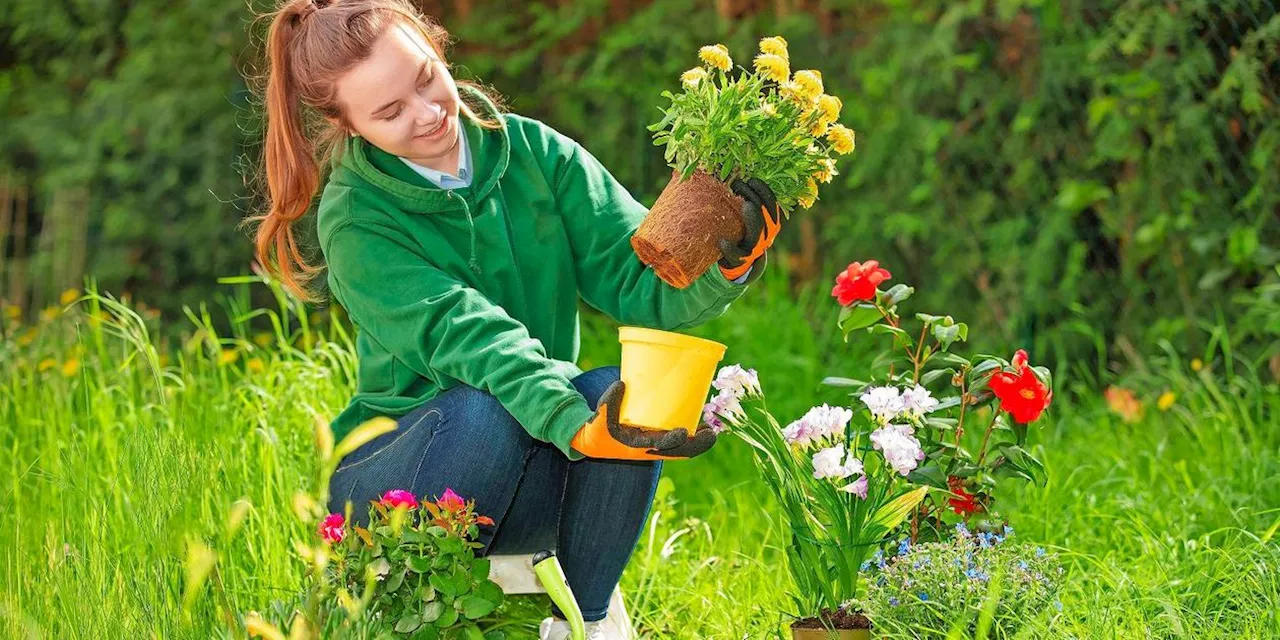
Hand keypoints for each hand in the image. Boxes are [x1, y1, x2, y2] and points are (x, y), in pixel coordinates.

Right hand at [570, 380, 717, 460]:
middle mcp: (651, 449)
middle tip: (711, 434)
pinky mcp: (659, 436)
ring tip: (711, 428)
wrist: (596, 442)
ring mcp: (657, 444)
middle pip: (678, 451)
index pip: (658, 446)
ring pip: (683, 447)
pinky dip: (692, 432)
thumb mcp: (598, 419)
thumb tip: (622, 383)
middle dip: (696, 445)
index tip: (683, 432)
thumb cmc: (599, 430)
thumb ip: (608, 402)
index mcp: (637, 447)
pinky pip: (680, 438)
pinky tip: (702, 419)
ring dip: (698, 440)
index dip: (672, 441)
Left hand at [718, 176, 780, 280]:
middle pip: (764, 213)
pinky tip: (722, 241)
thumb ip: (741, 198)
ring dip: (752, 218)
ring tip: (745, 206)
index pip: (770, 202)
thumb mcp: (744, 215)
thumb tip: (725, 171)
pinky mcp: (742, 258)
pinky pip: (738, 253)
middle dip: (753, 196)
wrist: (739, 262)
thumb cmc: (738, 230)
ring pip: (757, 232)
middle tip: (737, 184)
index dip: (763, 189)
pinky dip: (730, 248)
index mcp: (768, 220)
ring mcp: (755, 246)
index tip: (751, 179)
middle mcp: (766, 233)